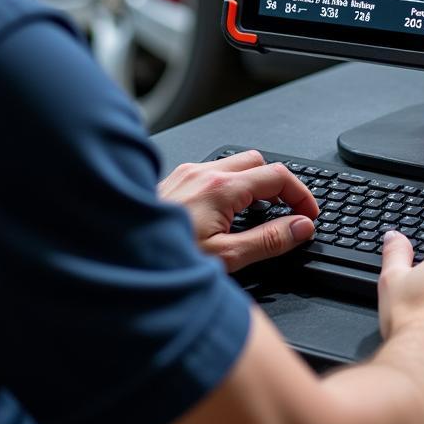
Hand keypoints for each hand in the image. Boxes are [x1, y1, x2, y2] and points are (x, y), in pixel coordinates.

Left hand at [158, 150, 318, 271]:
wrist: (114, 257)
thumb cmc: (163, 261)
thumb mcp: (226, 258)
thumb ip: (269, 241)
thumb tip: (301, 227)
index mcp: (221, 187)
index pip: (277, 176)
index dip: (301, 195)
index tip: (309, 215)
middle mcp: (203, 173)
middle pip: (258, 162)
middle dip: (278, 185)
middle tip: (288, 214)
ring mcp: (186, 174)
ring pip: (233, 165)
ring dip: (253, 185)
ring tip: (258, 216)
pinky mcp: (173, 182)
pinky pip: (211, 173)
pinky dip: (228, 187)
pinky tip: (225, 214)